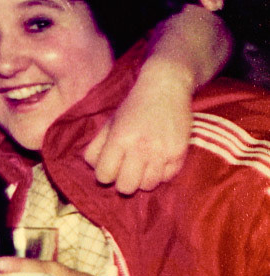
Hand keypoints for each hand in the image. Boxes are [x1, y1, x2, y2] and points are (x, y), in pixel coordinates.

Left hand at [84, 56, 192, 193]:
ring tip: (142, 166)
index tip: (110, 166)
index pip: (104, 176)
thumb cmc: (133, 107)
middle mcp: (141, 148)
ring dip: (142, 180)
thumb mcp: (109, 123)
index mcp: (119, 139)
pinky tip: (157, 162)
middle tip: (126, 170)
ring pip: (147, 186)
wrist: (166, 88)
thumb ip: (97, 147)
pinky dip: (160, 175)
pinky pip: (167, 178)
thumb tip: (95, 169)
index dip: (104, 174)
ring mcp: (162, 152)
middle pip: (125, 187)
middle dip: (122, 181)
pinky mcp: (180, 153)